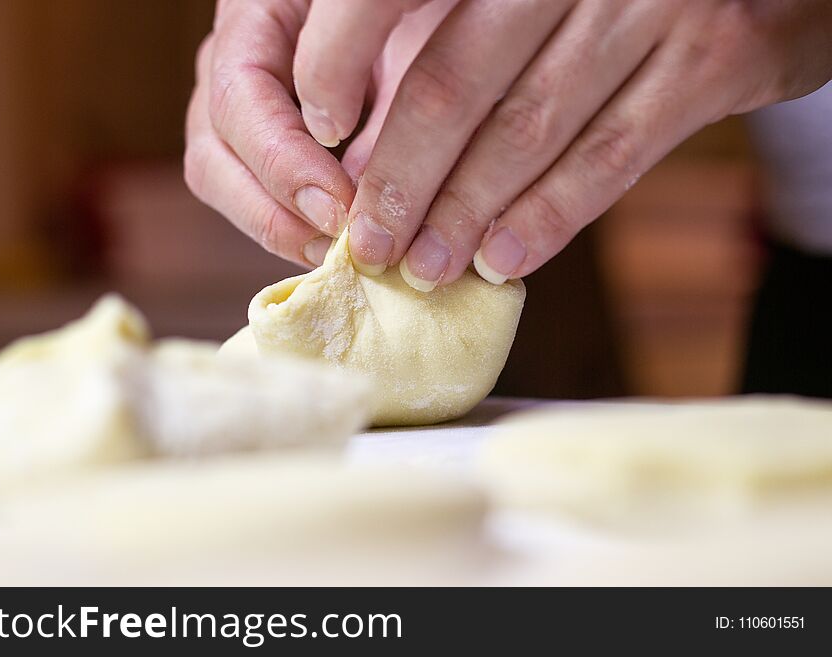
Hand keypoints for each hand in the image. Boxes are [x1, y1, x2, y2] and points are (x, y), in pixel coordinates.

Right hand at [184, 0, 453, 267]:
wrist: (419, 13)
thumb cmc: (420, 10)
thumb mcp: (403, 40)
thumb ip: (377, 107)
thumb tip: (355, 197)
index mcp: (255, 14)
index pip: (238, 100)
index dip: (284, 165)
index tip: (339, 209)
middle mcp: (232, 61)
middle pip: (212, 157)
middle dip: (272, 214)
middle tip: (335, 248)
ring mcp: (240, 106)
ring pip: (221, 183)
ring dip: (277, 228)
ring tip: (335, 253)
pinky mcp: (261, 141)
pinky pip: (253, 194)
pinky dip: (291, 224)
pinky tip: (335, 241)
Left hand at [293, 0, 831, 288]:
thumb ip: (452, 44)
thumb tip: (363, 149)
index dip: (341, 61)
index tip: (319, 132)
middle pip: (455, 81)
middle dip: (403, 176)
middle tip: (368, 242)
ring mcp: (652, 1)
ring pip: (528, 128)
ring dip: (465, 212)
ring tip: (423, 267)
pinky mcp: (715, 55)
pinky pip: (612, 154)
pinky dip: (549, 216)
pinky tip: (501, 261)